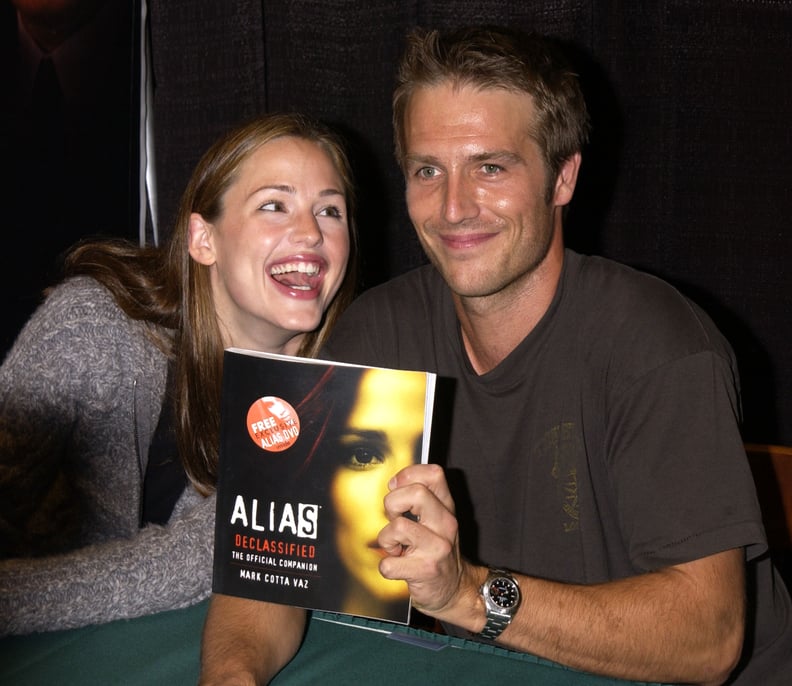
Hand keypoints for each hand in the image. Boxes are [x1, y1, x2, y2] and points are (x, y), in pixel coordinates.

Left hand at [377, 463, 468, 616]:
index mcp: (447, 508)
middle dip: (393, 504)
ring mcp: (437, 547)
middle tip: (395, 521)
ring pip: (398, 526)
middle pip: (415, 492)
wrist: (455, 589)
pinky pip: (388, 563)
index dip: (408, 475)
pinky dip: (386, 567)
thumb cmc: (437, 552)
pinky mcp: (425, 570)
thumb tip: (393, 483)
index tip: (396, 488)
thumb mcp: (436, 520)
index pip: (433, 474)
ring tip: (396, 548)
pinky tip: (398, 566)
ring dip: (387, 539)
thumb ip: (420, 499)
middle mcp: (446, 524)